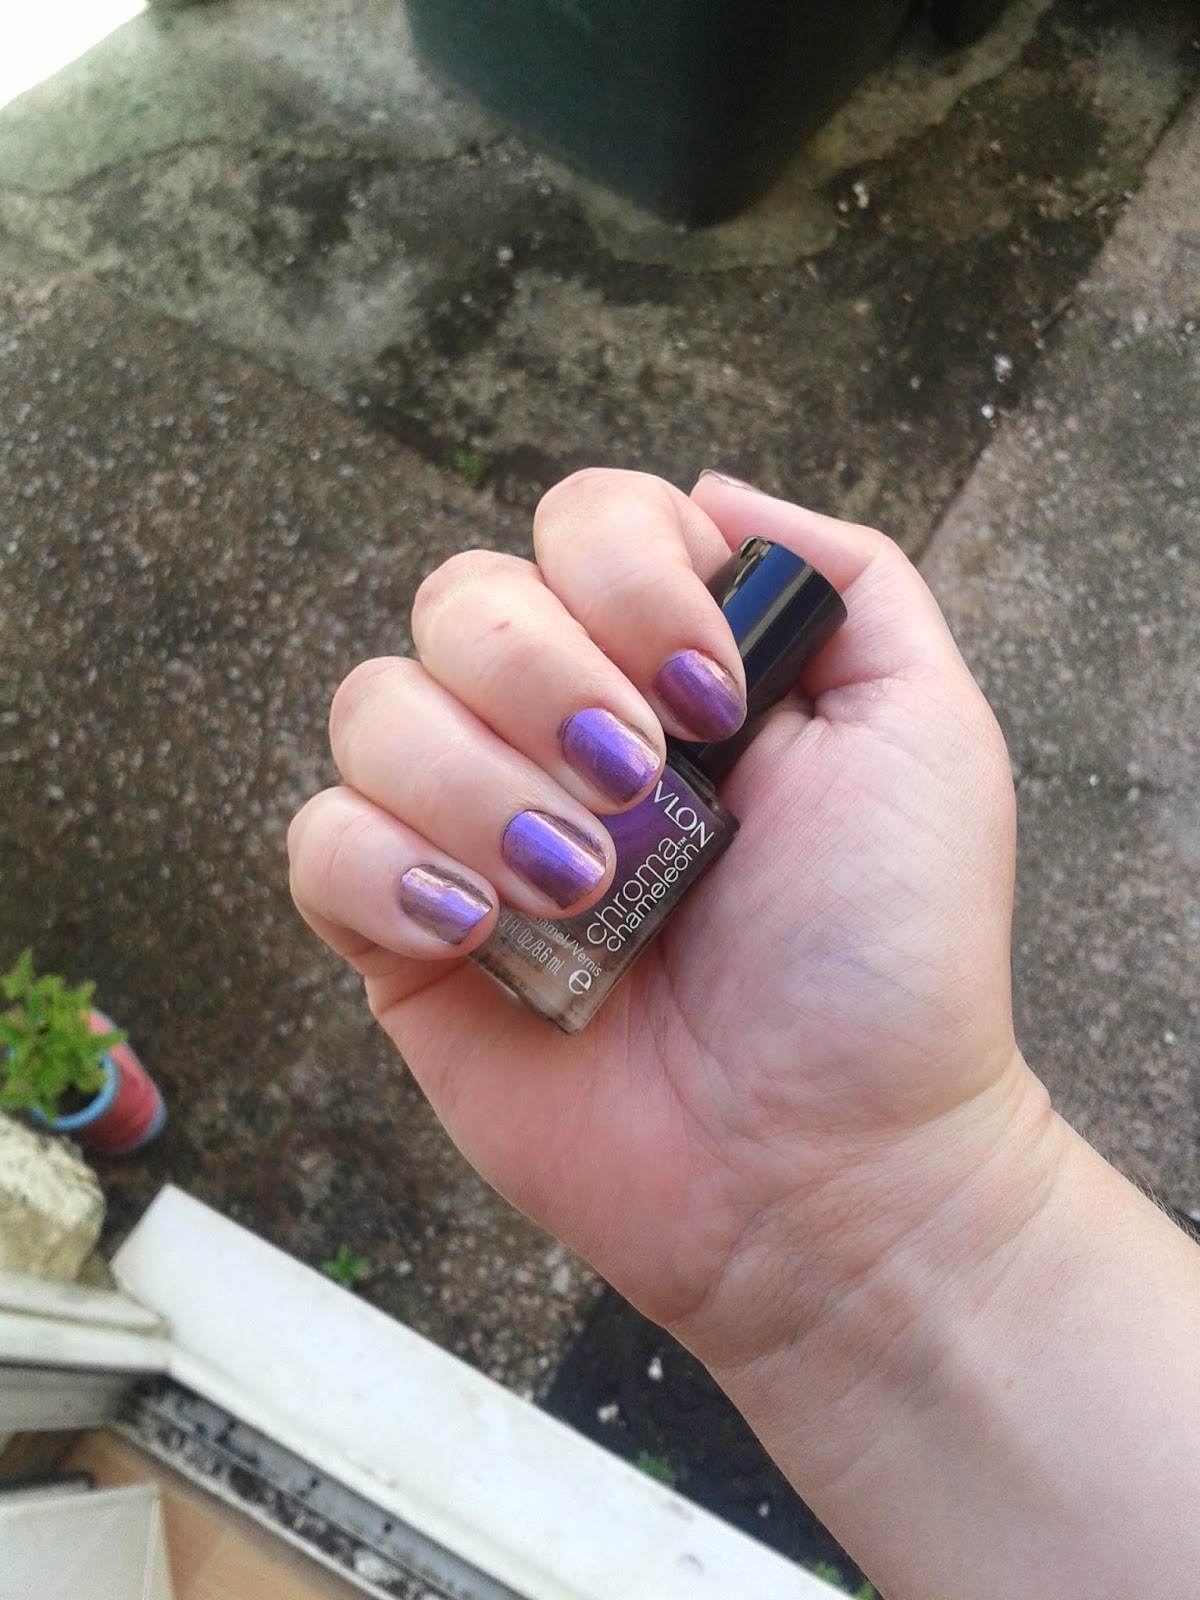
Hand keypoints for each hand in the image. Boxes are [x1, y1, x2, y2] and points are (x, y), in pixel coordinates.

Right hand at [288, 468, 1040, 1374]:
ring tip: (579, 888)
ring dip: (473, 784)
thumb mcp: (926, 728)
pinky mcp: (407, 939)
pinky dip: (383, 866)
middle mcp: (561, 733)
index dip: (622, 577)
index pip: (582, 523)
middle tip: (640, 793)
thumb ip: (846, 576)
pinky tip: (475, 928)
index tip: (708, 698)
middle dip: (543, 681)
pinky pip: (319, 842)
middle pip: (461, 598)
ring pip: (375, 706)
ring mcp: (476, 831)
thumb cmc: (891, 959)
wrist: (836, 1166)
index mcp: (669, 672)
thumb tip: (710, 495)